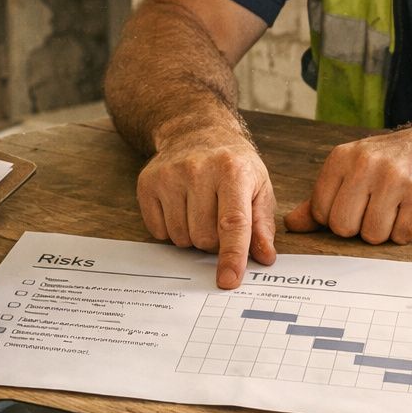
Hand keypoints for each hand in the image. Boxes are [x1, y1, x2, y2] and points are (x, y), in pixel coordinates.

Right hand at [137, 128, 276, 289]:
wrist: (195, 132)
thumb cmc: (233, 164)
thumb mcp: (259, 187)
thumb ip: (262, 224)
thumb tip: (264, 257)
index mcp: (232, 171)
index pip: (232, 222)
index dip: (232, 255)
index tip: (229, 280)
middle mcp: (197, 170)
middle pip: (204, 238)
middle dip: (214, 241)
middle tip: (218, 219)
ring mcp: (168, 176)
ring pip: (180, 238)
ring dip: (192, 237)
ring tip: (199, 210)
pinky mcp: (147, 183)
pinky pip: (159, 232)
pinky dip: (171, 230)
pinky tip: (180, 207)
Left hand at [283, 117, 411, 243]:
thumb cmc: (397, 161)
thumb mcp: (354, 168)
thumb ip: (322, 197)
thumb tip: (292, 224)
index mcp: (343, 157)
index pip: (321, 212)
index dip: (338, 218)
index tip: (356, 205)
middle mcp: (366, 164)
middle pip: (344, 227)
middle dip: (361, 227)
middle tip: (378, 208)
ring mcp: (396, 179)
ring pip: (373, 235)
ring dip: (387, 230)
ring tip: (398, 207)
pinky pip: (403, 236)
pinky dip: (409, 231)